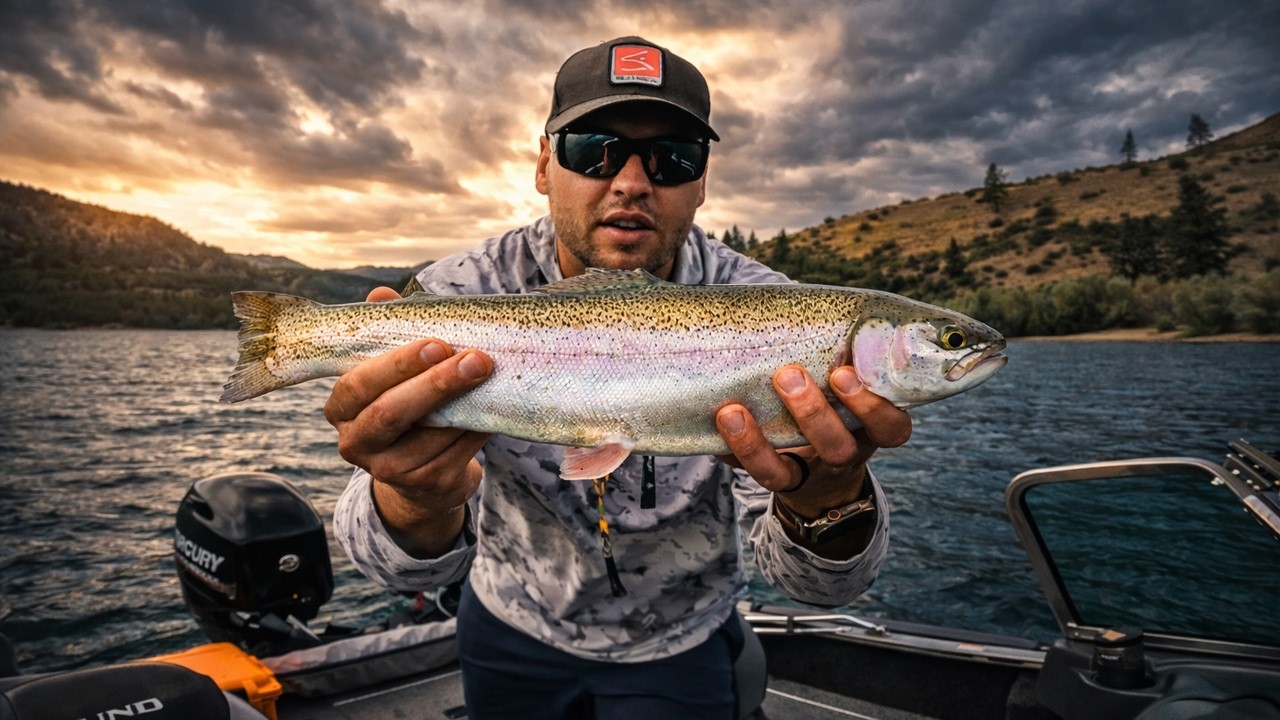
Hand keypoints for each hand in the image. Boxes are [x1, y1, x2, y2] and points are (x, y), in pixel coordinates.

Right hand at [323, 286, 493, 557]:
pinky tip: (494, 404)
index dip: (397, 364)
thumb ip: (386, 334)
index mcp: (341, 409)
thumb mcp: (392, 372)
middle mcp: (357, 443)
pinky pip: (459, 452)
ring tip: (491, 375)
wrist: (421, 473)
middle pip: (392, 414)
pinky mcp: (428, 485)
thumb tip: (381, 295)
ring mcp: (391, 471)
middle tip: (476, 359)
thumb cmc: (405, 405)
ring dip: (466, 404)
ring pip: (431, 435)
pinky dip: (479, 426)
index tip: (437, 343)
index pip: (358, 385)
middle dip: (436, 384)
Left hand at [715, 365, 910, 552]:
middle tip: (788, 375)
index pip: (891, 429)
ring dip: (757, 442)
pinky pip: (751, 474)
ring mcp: (805, 476)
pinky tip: (719, 424)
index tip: (843, 374)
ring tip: (734, 410)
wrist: (826, 478)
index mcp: (869, 432)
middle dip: (812, 414)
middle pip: (836, 449)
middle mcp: (842, 457)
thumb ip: (841, 368)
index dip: (872, 407)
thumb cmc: (838, 415)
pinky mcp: (774, 482)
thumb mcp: (850, 398)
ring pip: (784, 473)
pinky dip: (732, 450)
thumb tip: (810, 334)